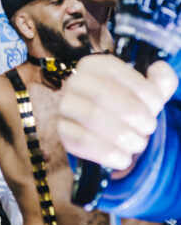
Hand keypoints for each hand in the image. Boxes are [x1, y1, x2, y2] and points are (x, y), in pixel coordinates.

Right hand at [58, 56, 177, 170]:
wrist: (108, 132)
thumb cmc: (130, 107)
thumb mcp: (148, 93)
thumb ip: (161, 80)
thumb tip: (160, 69)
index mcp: (96, 65)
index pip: (117, 72)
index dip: (142, 90)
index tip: (156, 106)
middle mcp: (75, 81)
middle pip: (102, 95)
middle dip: (133, 114)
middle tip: (149, 128)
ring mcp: (65, 106)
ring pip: (91, 117)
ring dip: (122, 134)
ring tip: (138, 144)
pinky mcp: (62, 131)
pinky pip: (81, 141)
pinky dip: (107, 152)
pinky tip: (124, 159)